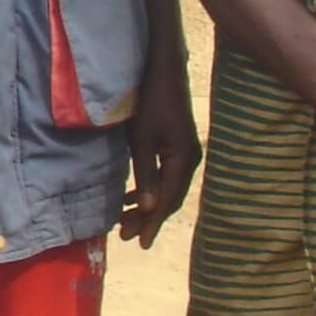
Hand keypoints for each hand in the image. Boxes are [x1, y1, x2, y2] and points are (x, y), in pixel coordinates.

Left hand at [121, 42, 202, 247]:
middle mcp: (190, 161)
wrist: (163, 73)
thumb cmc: (149, 102)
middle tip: (125, 236)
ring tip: (125, 221)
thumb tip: (149, 208)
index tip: (139, 242)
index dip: (152, 222)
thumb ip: (146, 174)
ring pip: (168, 189)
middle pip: (169, 198)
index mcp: (184, 161)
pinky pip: (167, 177)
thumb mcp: (142, 140)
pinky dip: (151, 189)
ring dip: (148, 205)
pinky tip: (135, 197)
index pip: (167, 200)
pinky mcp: (179, 147)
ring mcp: (187, 154)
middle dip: (147, 218)